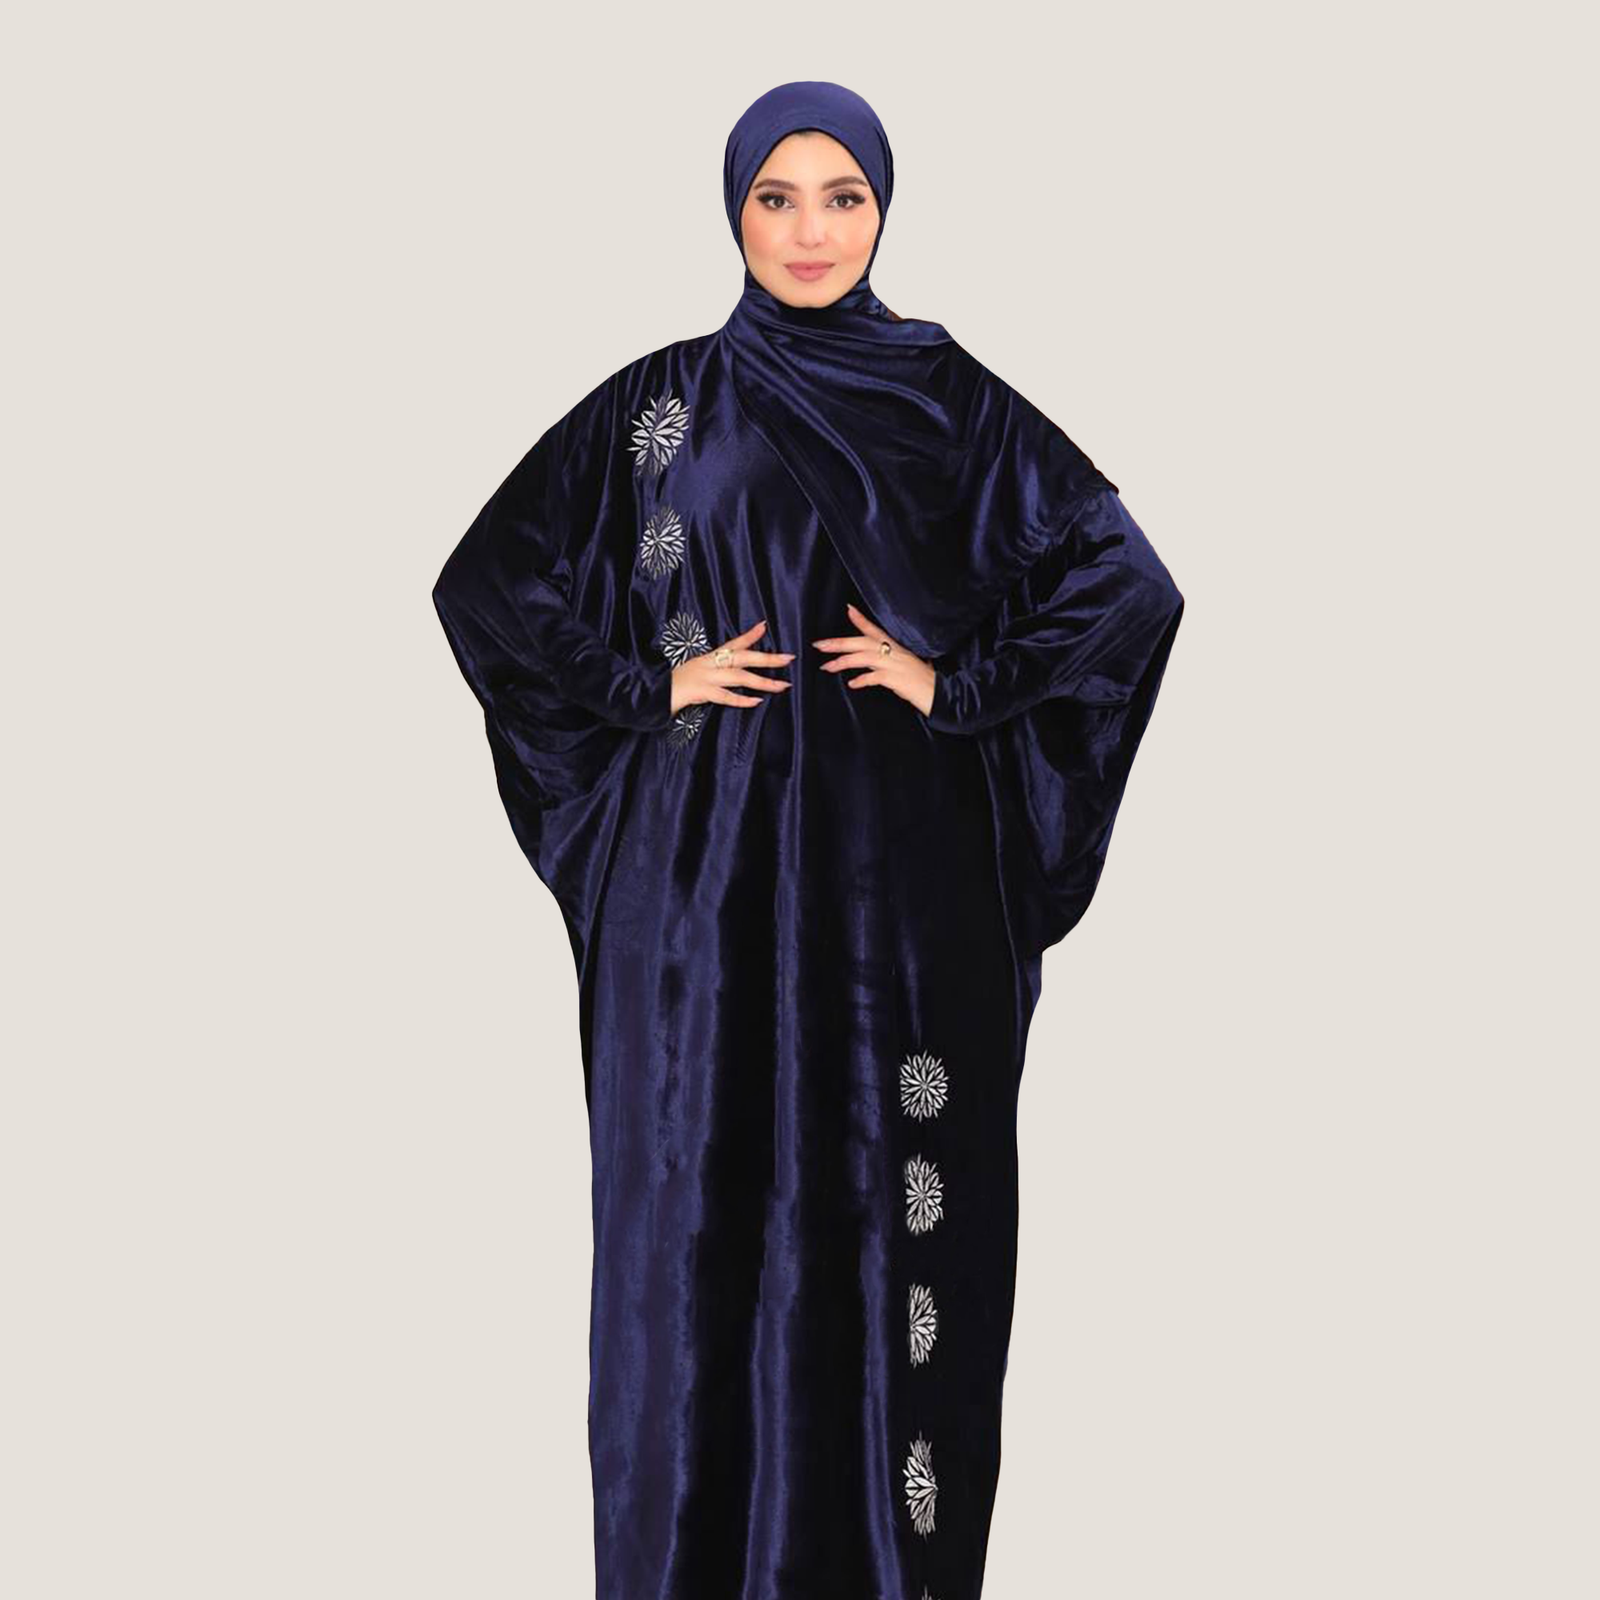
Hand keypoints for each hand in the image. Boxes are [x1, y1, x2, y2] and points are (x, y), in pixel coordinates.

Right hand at [671, 620, 794, 713]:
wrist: (652, 695)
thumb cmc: (675, 686)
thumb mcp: (695, 672)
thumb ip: (714, 671)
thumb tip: (734, 672)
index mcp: (708, 658)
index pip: (732, 643)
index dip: (749, 635)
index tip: (765, 626)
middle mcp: (708, 664)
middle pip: (742, 657)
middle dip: (767, 658)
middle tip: (788, 658)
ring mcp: (705, 677)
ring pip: (739, 677)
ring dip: (762, 681)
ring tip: (782, 685)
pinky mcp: (700, 692)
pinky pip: (725, 696)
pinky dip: (741, 699)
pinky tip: (756, 701)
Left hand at [812, 602, 936, 715]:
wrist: (940, 694)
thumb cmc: (923, 681)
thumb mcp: (906, 665)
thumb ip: (891, 660)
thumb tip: (872, 665)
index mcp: (896, 647)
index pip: (875, 630)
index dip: (861, 620)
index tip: (848, 609)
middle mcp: (894, 652)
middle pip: (862, 642)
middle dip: (839, 643)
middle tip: (819, 645)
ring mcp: (895, 665)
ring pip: (864, 658)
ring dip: (843, 662)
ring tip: (827, 667)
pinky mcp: (897, 679)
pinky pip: (875, 677)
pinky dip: (862, 680)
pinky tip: (852, 684)